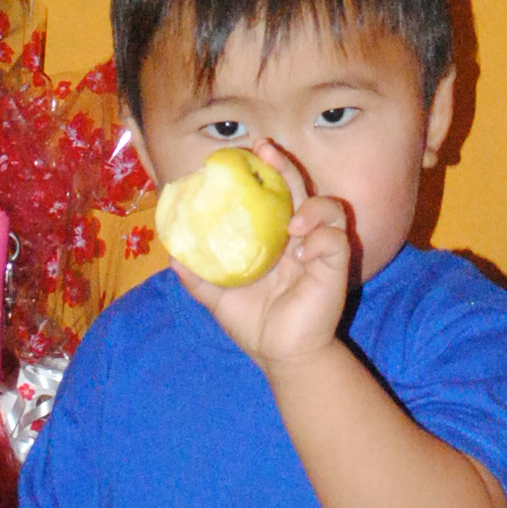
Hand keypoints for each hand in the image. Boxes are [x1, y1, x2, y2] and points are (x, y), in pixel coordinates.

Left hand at [170, 152, 351, 372]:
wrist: (281, 356)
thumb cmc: (255, 324)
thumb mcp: (218, 298)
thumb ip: (198, 277)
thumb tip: (172, 255)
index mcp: (273, 237)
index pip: (272, 194)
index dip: (263, 171)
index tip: (246, 154)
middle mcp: (298, 236)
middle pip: (299, 189)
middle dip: (285, 166)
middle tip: (266, 151)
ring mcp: (319, 249)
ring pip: (329, 208)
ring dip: (312, 207)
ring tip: (292, 223)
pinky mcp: (335, 267)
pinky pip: (335, 241)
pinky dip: (319, 240)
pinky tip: (300, 256)